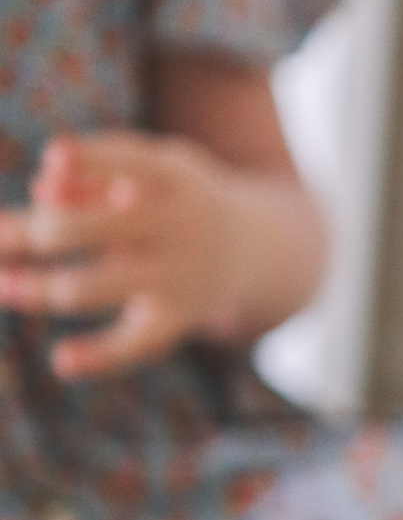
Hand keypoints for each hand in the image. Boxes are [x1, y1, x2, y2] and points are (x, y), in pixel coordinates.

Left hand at [0, 129, 326, 378]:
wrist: (260, 248)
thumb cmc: (181, 197)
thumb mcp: (156, 170)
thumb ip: (97, 171)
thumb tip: (39, 189)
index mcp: (176, 178)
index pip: (130, 163)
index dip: (90, 161)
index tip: (51, 159)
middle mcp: (180, 226)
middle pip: (94, 229)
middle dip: (37, 233)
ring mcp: (179, 276)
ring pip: (94, 287)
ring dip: (40, 290)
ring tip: (3, 286)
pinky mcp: (178, 318)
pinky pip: (134, 345)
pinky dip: (98, 356)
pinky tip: (61, 360)